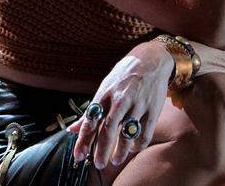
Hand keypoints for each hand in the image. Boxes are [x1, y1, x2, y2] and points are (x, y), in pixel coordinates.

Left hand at [67, 40, 172, 167]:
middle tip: (98, 164)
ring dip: (121, 150)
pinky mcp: (152, 108)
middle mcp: (120, 99)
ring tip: (115, 160)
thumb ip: (90, 111)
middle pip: (108, 128)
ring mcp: (137, 104)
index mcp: (104, 94)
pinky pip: (145, 132)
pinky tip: (133, 149)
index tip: (79, 155)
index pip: (91, 120)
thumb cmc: (124, 76)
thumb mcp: (104, 87)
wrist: (150, 60)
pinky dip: (139, 144)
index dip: (84, 140)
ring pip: (127, 133)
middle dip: (102, 149)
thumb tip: (72, 129)